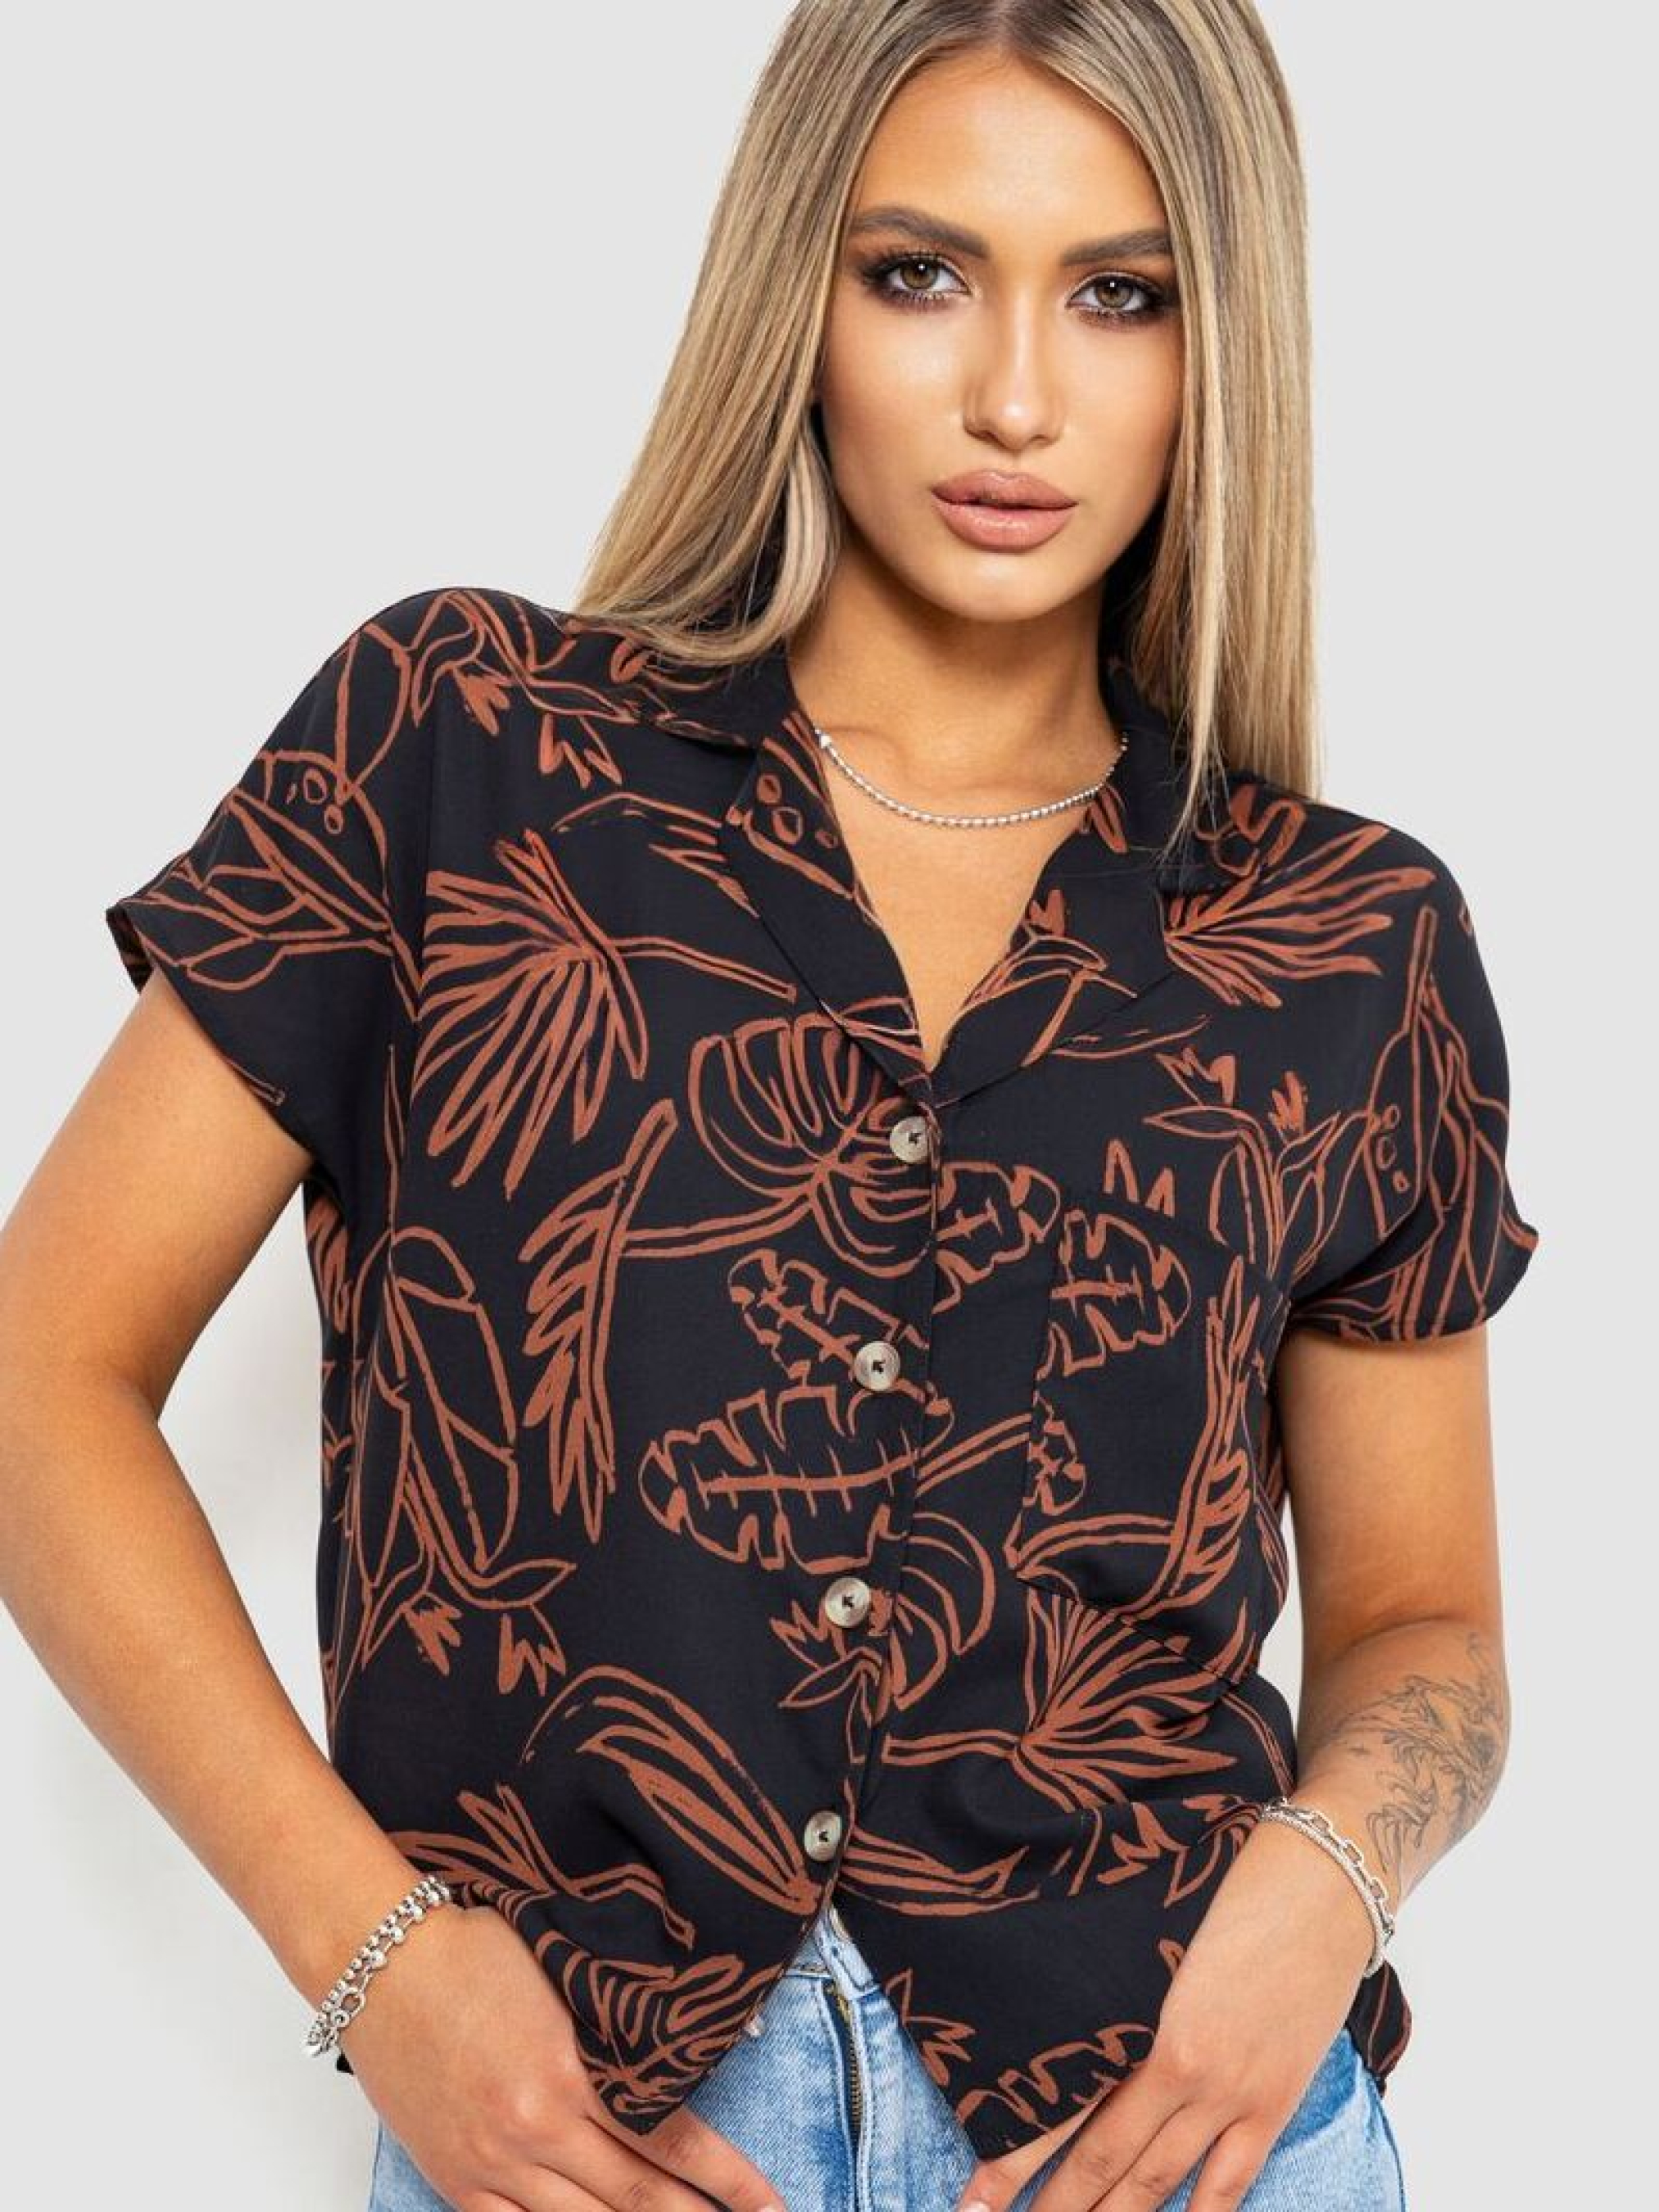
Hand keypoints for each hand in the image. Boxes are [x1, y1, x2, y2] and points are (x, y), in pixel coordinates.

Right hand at [341, 1901, 787, 2210]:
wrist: (382, 1960)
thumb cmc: (472, 1950)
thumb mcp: (563, 1980)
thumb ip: (613, 2030)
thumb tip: (669, 2059)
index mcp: (572, 2073)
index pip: (673, 2141)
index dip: (728, 2180)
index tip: (769, 2204)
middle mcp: (537, 2130)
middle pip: (637, 2197)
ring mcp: (493, 2164)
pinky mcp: (456, 2179)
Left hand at [951, 1817, 1377, 2210]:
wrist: (1321, 1883)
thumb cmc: (1229, 1886)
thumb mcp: (1152, 1935)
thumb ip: (1114, 1994)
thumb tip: (1066, 2032)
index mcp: (1134, 2018)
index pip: (1063, 2110)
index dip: (1017, 2162)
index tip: (975, 2199)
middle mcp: (1176, 2066)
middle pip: (1103, 2159)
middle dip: (1056, 2206)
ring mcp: (1230, 2092)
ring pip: (1157, 2181)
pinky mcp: (1274, 2102)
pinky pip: (1229, 2182)